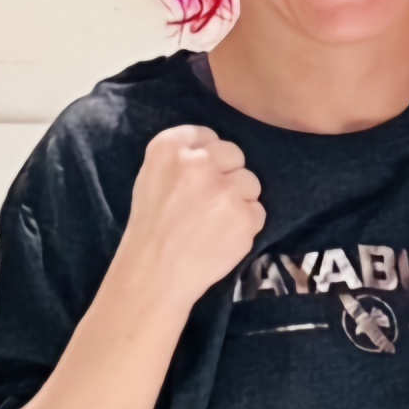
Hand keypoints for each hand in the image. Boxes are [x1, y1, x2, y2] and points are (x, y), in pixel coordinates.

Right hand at [118, 123, 264, 311]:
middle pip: (234, 154)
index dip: (208, 157)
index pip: (206, 135)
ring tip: (214, 222)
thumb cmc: (151, 228)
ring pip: (251, 182)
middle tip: (209, 202)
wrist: (155, 273)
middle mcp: (198, 162)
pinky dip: (245, 226)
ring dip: (239, 200)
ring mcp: (224, 188)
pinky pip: (257, 211)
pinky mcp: (244, 215)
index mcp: (168, 148)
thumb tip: (212, 151)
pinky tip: (222, 237)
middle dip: (227, 175)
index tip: (201, 176)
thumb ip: (180, 157)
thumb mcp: (151, 178)